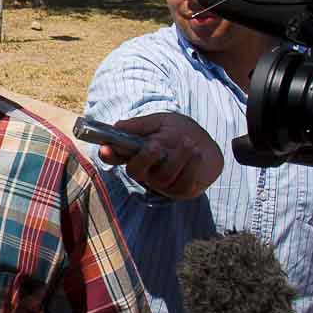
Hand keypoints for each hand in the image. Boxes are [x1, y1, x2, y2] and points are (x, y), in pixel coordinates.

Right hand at [99, 111, 222, 199]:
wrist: (207, 145)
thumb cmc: (180, 132)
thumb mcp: (161, 122)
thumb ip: (141, 125)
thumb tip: (118, 126)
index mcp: (135, 153)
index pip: (114, 157)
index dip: (108, 154)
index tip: (105, 147)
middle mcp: (145, 171)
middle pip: (135, 171)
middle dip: (144, 159)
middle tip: (155, 145)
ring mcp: (162, 184)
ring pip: (162, 178)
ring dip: (176, 158)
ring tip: (188, 142)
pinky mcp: (181, 191)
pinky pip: (183, 183)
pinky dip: (191, 166)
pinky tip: (198, 153)